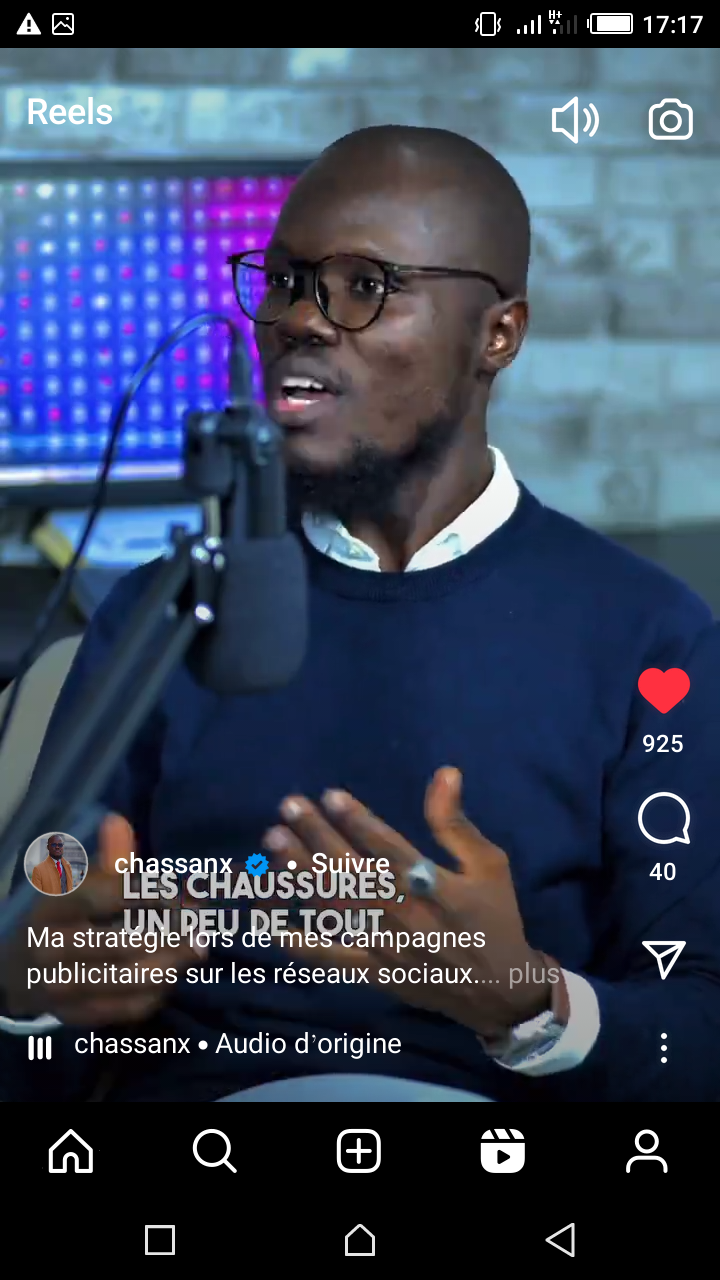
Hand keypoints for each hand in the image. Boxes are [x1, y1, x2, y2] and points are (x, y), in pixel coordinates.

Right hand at [0, 814, 199, 1024]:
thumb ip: (104, 858)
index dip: (151, 894)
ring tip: (197, 949)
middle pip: (123, 944)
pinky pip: (127, 1008)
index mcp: (52, 906)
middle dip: (171, 934)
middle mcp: (50, 949)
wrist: (16, 971)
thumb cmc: (61, 916)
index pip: (105, 897)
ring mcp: (61, 987)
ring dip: (171, 964)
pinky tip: (172, 974)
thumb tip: (118, 822)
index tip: (186, 893)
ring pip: (129, 979)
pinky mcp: (75, 1016)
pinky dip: (157, 991)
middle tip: (203, 926)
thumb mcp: (73, 881)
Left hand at [263, 768, 556, 1038]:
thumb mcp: (489, 865)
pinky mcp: (371, 973)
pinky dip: (295, 938)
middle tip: (289, 807)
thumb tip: (445, 773)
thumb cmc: (495, 918)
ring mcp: (384, 949)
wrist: (498, 992)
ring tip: (274, 843)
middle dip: (318, 838)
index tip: (331, 796)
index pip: (390, 852)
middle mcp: (406, 919)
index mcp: (436, 890)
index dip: (360, 823)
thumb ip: (456, 823)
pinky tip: (266, 915)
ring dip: (301, 874)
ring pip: (335, 909)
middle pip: (353, 875)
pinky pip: (328, 956)